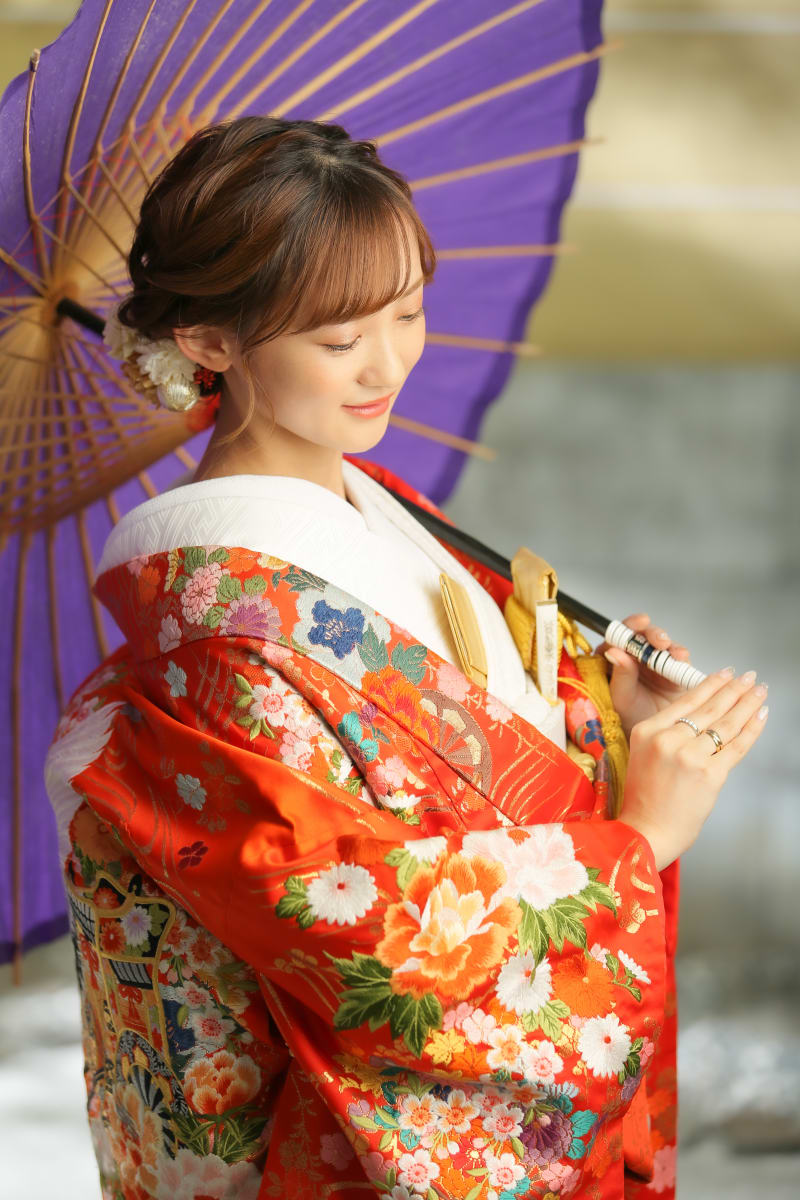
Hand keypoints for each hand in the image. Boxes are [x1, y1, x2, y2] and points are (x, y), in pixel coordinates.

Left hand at [594, 612, 692, 738]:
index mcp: (614, 661)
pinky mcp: (673, 669)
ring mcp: (655, 662)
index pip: (618, 636)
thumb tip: (615, 651)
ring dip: (668, 643)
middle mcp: (634, 658)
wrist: (653, 737)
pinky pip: (677, 657)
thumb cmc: (630, 719)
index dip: (627, 627)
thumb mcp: (621, 699)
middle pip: (641, 636)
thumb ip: (620, 675)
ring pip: (661, 644)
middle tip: (659, 640)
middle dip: (651, 634)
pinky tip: (682, 658)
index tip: (638, 624)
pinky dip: (680, 655)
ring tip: (673, 652)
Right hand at [619, 667, 768, 869]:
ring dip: (747, 704)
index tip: (725, 673)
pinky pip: (736, 746)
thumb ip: (666, 733)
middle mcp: (667, 739)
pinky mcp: (710, 775)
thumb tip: (704, 714)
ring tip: (760, 692)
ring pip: (726, 723)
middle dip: (735, 689)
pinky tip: (761, 716)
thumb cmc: (644, 797)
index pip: (686, 700)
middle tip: (750, 677)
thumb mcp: (643, 754)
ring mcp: (690, 756)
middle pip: (710, 708)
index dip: (711, 684)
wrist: (646, 831)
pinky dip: (752, 729)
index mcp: (647, 730)